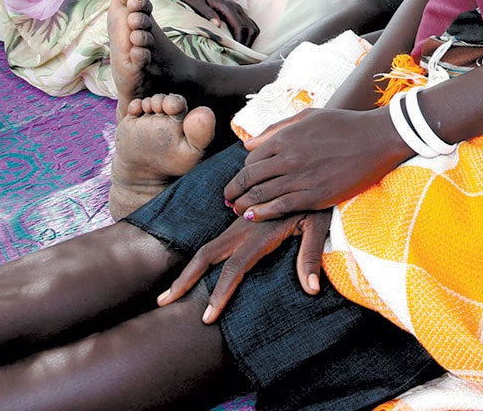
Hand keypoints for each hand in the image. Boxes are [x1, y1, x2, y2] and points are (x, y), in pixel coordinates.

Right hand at [156, 212, 307, 322]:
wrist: (308, 165)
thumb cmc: (318, 200)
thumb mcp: (318, 225)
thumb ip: (311, 256)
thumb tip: (312, 290)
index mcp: (261, 233)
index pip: (234, 267)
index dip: (220, 293)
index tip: (207, 317)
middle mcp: (245, 227)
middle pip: (207, 255)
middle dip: (185, 279)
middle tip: (164, 302)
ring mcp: (240, 222)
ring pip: (208, 247)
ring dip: (188, 270)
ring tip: (169, 292)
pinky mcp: (242, 218)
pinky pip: (217, 241)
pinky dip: (201, 260)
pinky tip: (194, 273)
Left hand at [178, 0, 258, 44]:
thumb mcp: (195, 2)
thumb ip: (207, 13)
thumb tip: (217, 25)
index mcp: (227, 7)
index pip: (240, 27)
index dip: (240, 41)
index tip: (236, 52)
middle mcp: (236, 7)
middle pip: (250, 28)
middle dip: (247, 43)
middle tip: (239, 56)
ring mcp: (238, 8)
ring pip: (252, 26)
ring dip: (250, 39)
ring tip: (240, 51)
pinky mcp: (236, 10)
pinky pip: (249, 24)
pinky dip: (248, 34)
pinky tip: (240, 42)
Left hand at [227, 106, 408, 218]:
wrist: (378, 139)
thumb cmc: (345, 125)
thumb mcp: (308, 117)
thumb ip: (276, 129)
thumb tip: (248, 145)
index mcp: (286, 137)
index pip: (251, 159)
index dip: (243, 172)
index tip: (241, 181)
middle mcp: (289, 157)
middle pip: (249, 178)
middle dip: (233, 191)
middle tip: (228, 199)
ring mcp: (301, 178)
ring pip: (260, 195)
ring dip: (243, 204)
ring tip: (237, 210)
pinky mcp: (315, 196)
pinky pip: (279, 207)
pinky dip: (261, 212)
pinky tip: (253, 216)